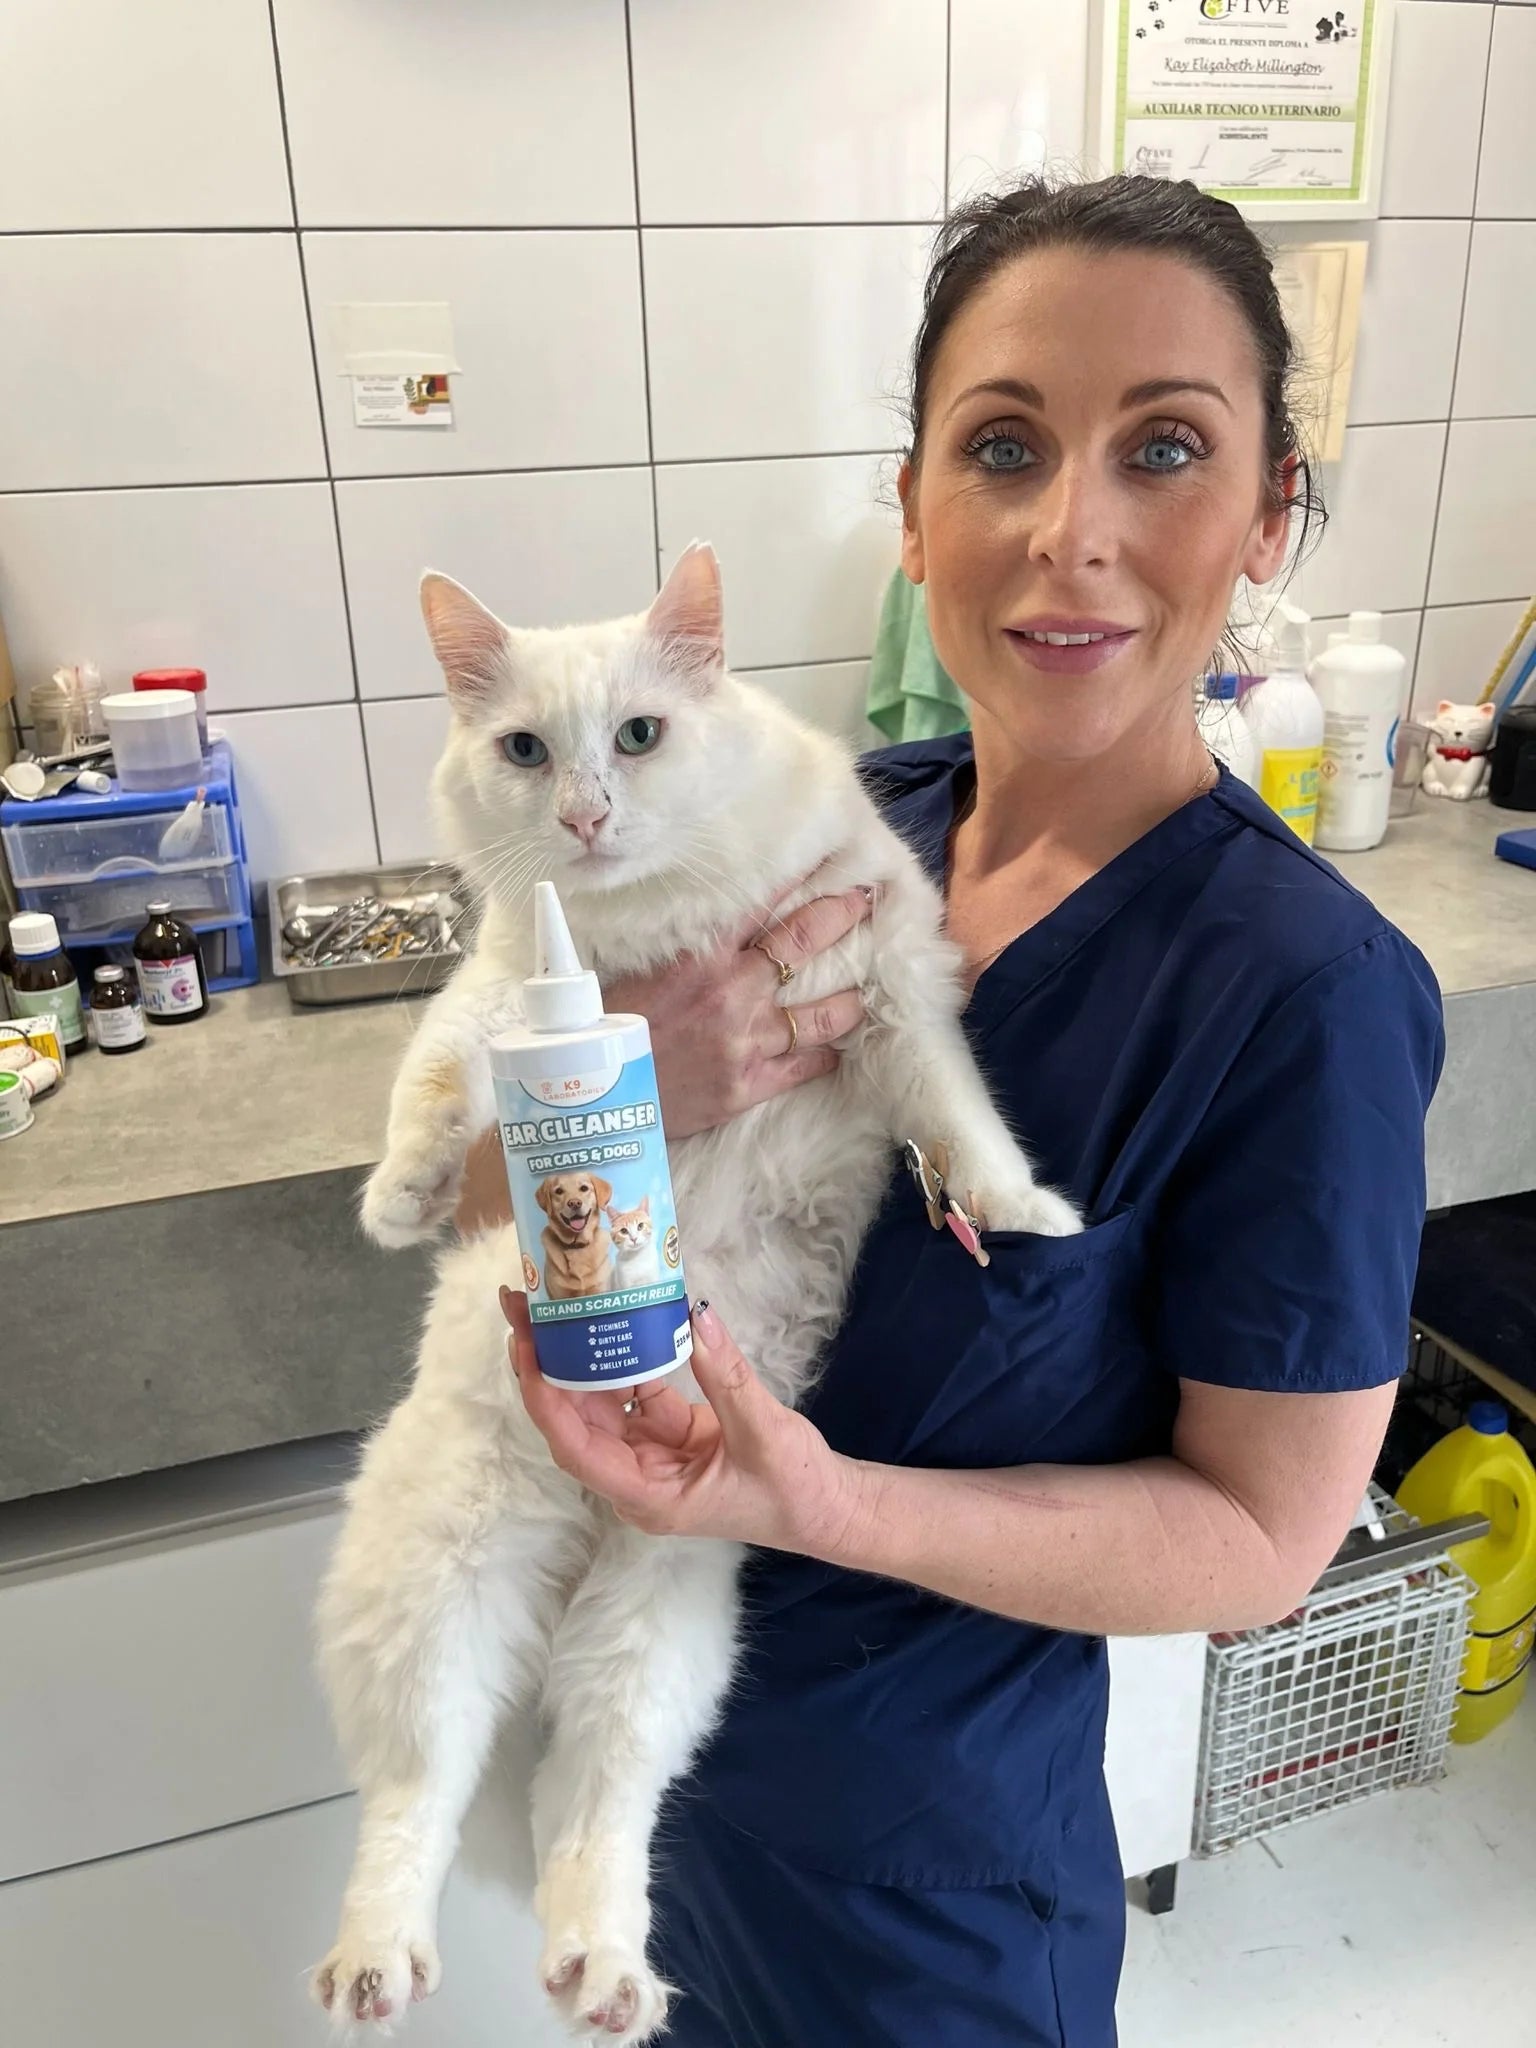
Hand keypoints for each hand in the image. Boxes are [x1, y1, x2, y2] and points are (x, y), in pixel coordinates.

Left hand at [502, 1289, 860, 1554]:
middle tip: (523, 1307)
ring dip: (577, 1359)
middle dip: (546, 1365)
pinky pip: (635, 1394)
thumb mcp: (763, 1432)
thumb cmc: (795, 1489)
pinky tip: (610, 1319)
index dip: (546, 1399)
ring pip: (599, 1405)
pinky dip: (623, 1358)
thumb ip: (727, 1376)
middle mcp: (637, 1479)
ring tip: (551, 1306)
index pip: (576, 1447)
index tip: (528, 1348)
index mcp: (648, 1496)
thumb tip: (695, 1316)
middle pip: (574, 1421)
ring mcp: (651, 1456)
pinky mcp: (670, 1436)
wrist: (828, 1508)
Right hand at [603, 884, 874, 1138]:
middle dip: (839, 916)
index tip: (823, 860)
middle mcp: (732, 992)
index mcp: (700, 957)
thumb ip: (671, 949)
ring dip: (847, 999)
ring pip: (818, 1014)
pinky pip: (801, 1066)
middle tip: (865, 900)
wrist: (595, 1097)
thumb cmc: (603, 1030)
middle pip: (801, 943)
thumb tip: (690, 924)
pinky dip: (823, 1056)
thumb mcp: (633, 973)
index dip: (794, 879)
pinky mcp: (748, 1084)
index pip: (758, 905)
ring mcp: (746, 1040)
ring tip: (865, 991)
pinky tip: (836, 1050)